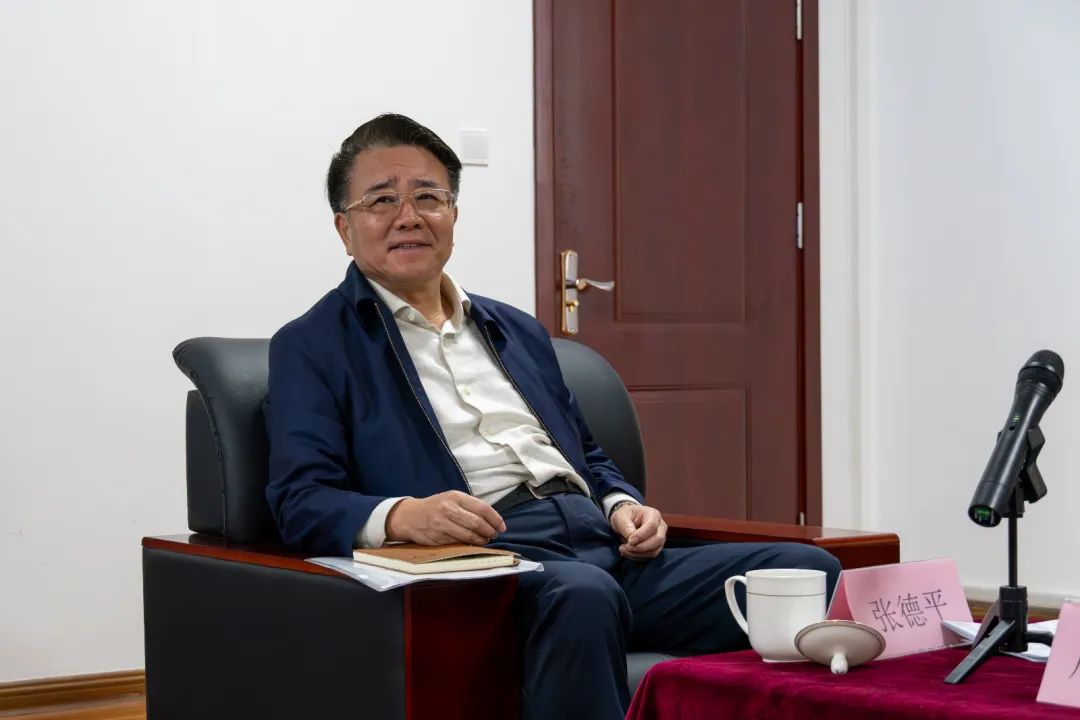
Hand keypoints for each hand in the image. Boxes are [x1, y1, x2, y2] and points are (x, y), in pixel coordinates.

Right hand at [385, 491, 506, 545]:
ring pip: (468, 536)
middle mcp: (448, 509)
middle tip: (493, 535)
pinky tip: (471, 544)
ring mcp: (441, 525)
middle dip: (489, 531)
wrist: (409, 516)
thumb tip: (492, 520)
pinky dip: (467, 545)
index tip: (502, 527)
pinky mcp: (436, 538)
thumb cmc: (436, 506)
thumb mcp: (451, 498)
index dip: (495, 519)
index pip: (481, 508)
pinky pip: (457, 543)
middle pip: (476, 523)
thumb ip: (469, 506)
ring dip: (480, 540)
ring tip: (484, 540)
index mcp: (455, 497)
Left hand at [610, 503, 666, 559]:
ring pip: (654, 550)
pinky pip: (650, 556)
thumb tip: (632, 540)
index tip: (629, 540)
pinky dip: (638, 556)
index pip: (652, 526)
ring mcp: (660, 537)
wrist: (625, 521)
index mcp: (653, 514)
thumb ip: (626, 527)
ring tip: (623, 549)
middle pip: (657, 540)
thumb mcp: (620, 517)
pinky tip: (627, 552)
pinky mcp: (657, 547)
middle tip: (625, 547)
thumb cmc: (624, 516)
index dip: (641, 535)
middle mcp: (660, 526)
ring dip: (638, 553)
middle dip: (640, 547)